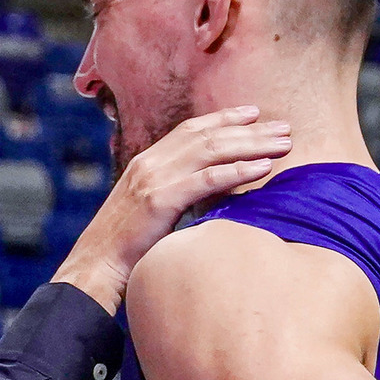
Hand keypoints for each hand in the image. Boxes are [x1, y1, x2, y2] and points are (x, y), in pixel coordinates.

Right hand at [51, 107, 292, 312]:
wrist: (95, 265)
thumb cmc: (125, 247)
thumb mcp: (148, 211)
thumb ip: (172, 193)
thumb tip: (206, 194)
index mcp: (146, 162)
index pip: (191, 130)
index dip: (224, 118)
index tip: (254, 114)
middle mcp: (151, 162)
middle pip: (208, 135)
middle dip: (249, 129)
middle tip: (283, 126)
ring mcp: (155, 179)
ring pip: (212, 150)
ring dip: (252, 144)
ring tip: (283, 143)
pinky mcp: (160, 200)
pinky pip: (208, 179)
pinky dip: (238, 171)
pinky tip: (263, 168)